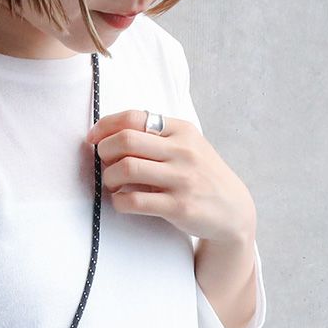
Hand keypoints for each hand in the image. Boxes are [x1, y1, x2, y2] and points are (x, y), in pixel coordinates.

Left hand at [84, 109, 255, 243]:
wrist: (233, 210)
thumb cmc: (201, 176)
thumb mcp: (188, 146)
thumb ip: (156, 137)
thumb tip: (109, 133)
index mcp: (181, 131)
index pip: (134, 117)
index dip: (105, 126)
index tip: (94, 138)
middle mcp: (183, 151)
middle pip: (125, 140)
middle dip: (104, 151)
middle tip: (104, 163)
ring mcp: (181, 179)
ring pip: (126, 169)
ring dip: (109, 177)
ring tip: (113, 183)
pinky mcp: (178, 207)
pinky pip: (134, 201)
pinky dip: (119, 201)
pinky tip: (122, 201)